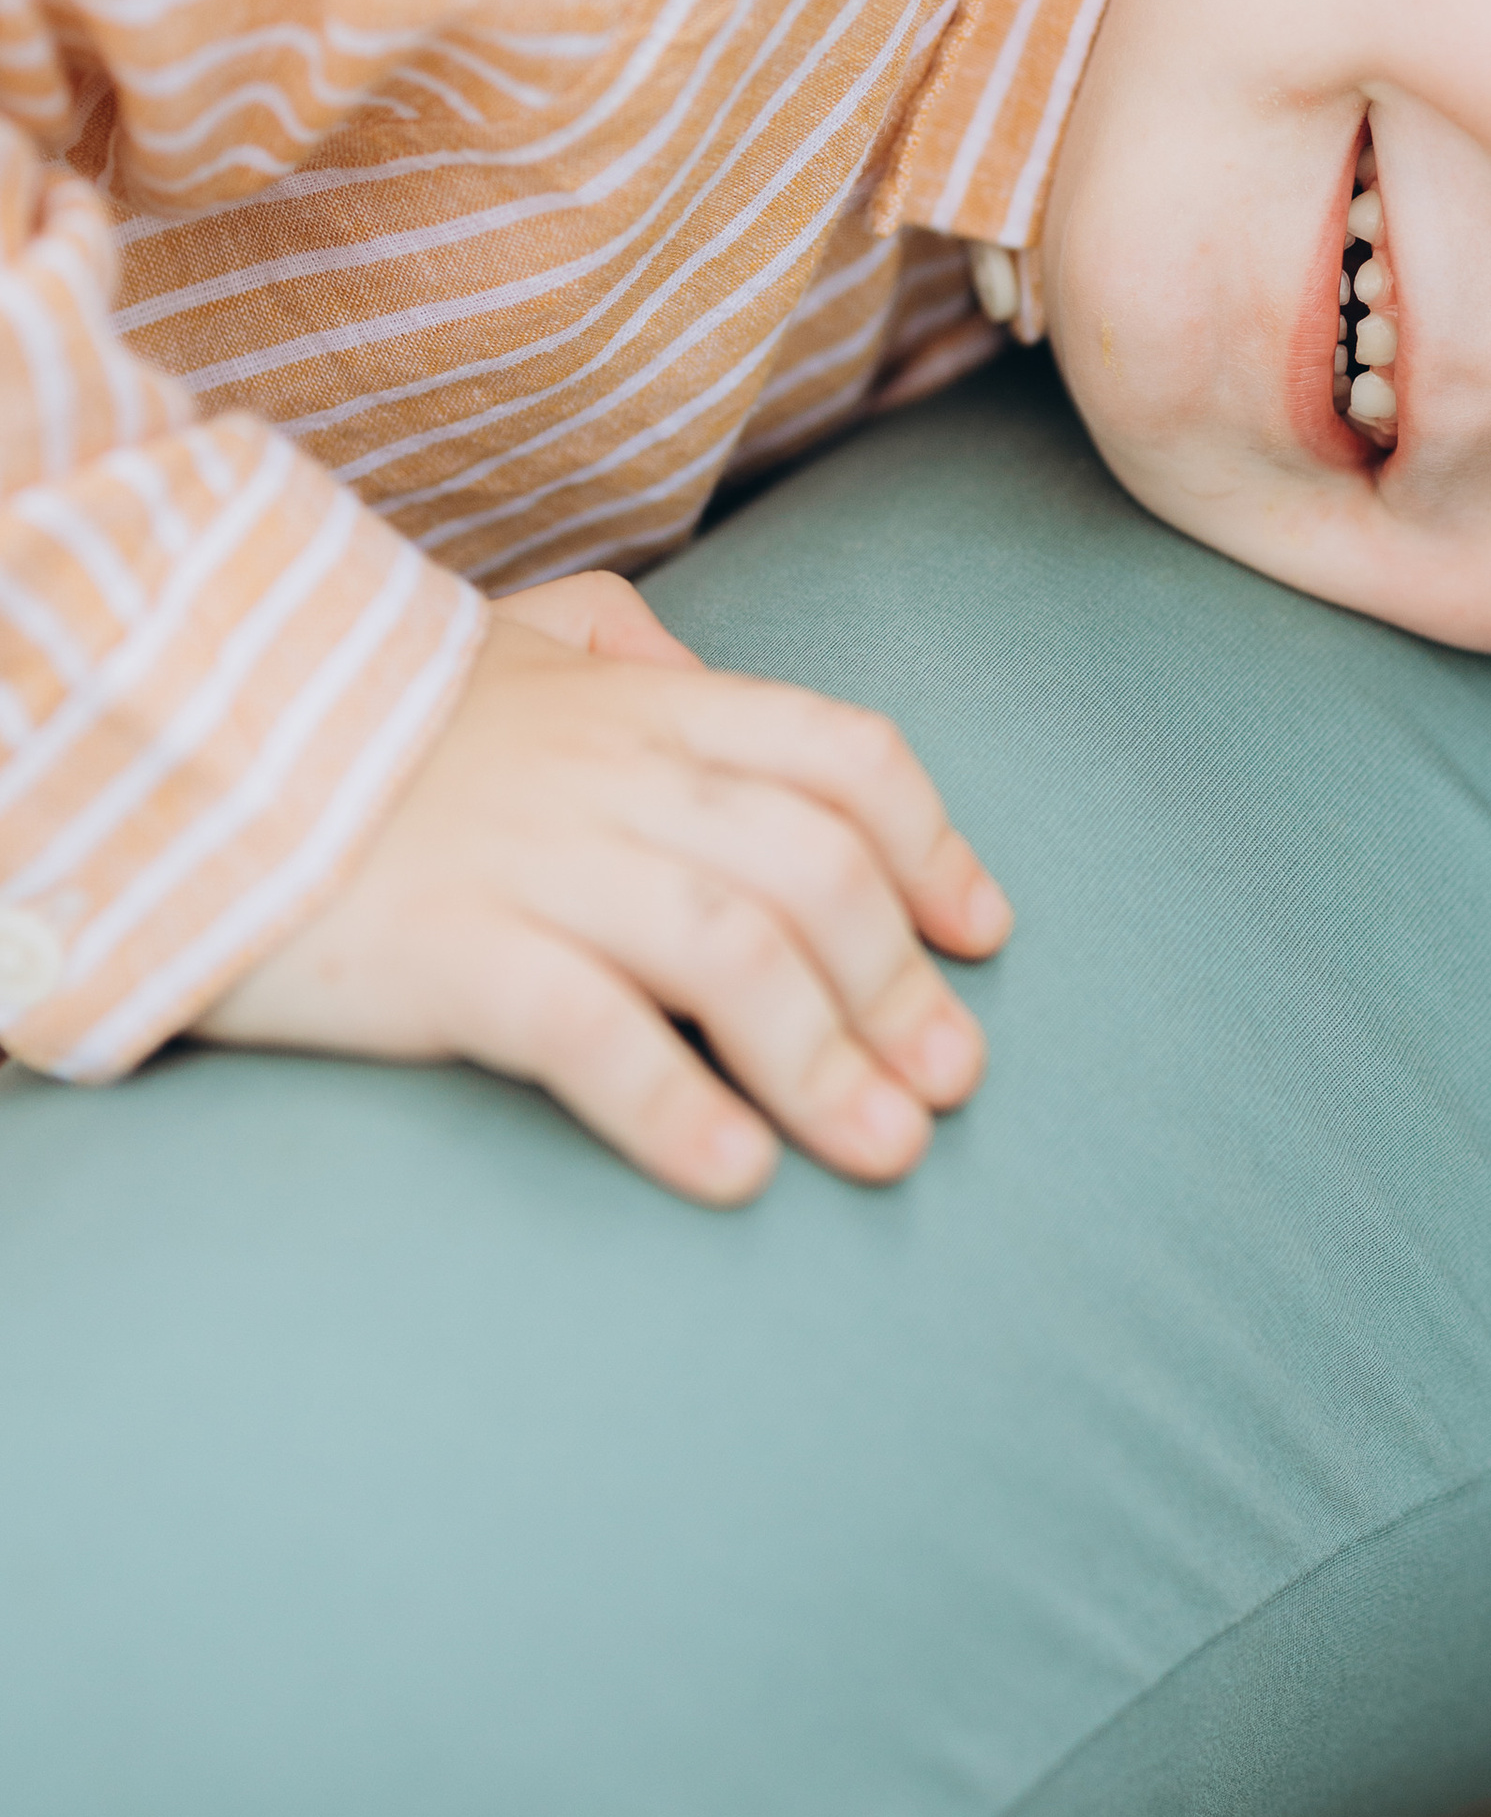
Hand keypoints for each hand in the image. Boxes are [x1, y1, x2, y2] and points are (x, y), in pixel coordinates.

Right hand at [201, 571, 1010, 1202]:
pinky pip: (590, 1031)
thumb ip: (616, 641)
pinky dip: (676, 1106)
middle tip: (947, 1087)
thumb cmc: (363, 717)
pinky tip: (731, 1175)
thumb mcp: (505, 641)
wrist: (184, 743)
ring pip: (734, 954)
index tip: (980, 940)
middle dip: (903, 987)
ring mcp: (534, 864)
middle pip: (818, 873)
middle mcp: (617, 779)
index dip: (935, 847)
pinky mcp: (447, 952)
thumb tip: (694, 664)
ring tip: (882, 1150)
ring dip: (827, 1063)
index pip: (845, 757)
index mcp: (650, 705)